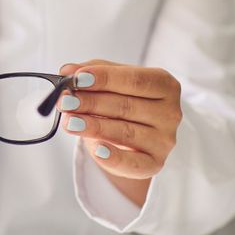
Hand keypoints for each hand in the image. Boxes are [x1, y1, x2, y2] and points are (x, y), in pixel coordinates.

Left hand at [57, 59, 181, 183]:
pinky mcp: (155, 163)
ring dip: (93, 127)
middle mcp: (170, 112)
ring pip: (125, 132)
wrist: (139, 131)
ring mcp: (164, 140)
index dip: (105, 78)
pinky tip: (96, 149)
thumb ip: (90, 71)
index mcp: (164, 84)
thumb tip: (67, 70)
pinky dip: (114, 157)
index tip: (78, 79)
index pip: (134, 80)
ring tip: (69, 122)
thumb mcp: (111, 79)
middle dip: (91, 103)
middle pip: (126, 106)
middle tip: (65, 101)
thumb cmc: (125, 98)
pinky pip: (134, 164)